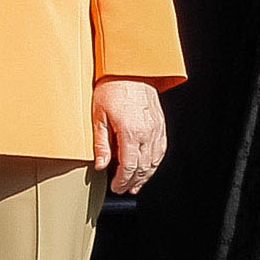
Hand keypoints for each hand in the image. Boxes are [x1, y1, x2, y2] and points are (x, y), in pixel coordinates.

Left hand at [93, 77, 165, 197]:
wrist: (130, 69)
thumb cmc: (112, 88)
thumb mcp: (98, 116)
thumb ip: (100, 143)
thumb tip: (100, 165)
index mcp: (130, 132)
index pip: (128, 166)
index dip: (122, 181)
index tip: (116, 187)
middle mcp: (147, 133)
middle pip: (142, 167)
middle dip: (133, 182)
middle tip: (124, 189)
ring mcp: (156, 129)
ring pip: (154, 161)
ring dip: (145, 176)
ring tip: (136, 184)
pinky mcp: (160, 124)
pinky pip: (160, 150)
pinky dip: (154, 162)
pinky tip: (148, 167)